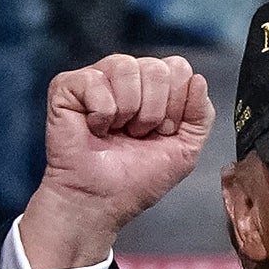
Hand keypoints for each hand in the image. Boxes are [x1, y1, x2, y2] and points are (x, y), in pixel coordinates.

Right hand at [18, 55, 211, 268]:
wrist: (102, 201)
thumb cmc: (137, 179)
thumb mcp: (185, 150)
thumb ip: (201, 115)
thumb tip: (198, 79)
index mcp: (154, 86)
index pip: (178, 68)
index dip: (176, 105)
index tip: (162, 133)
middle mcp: (127, 76)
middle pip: (157, 67)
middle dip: (154, 111)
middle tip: (137, 135)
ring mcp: (97, 77)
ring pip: (127, 67)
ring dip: (128, 110)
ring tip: (116, 132)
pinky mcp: (67, 86)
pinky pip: (95, 81)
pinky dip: (101, 114)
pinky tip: (95, 129)